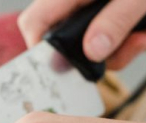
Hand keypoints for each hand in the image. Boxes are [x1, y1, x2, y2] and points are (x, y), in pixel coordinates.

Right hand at [18, 0, 145, 68]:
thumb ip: (117, 18)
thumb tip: (93, 51)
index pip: (35, 22)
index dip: (40, 48)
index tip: (63, 67)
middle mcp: (80, 1)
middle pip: (66, 38)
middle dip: (94, 53)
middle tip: (122, 50)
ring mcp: (97, 9)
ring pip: (91, 43)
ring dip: (119, 50)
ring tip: (141, 38)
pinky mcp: (113, 15)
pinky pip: (112, 37)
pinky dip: (130, 41)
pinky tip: (143, 33)